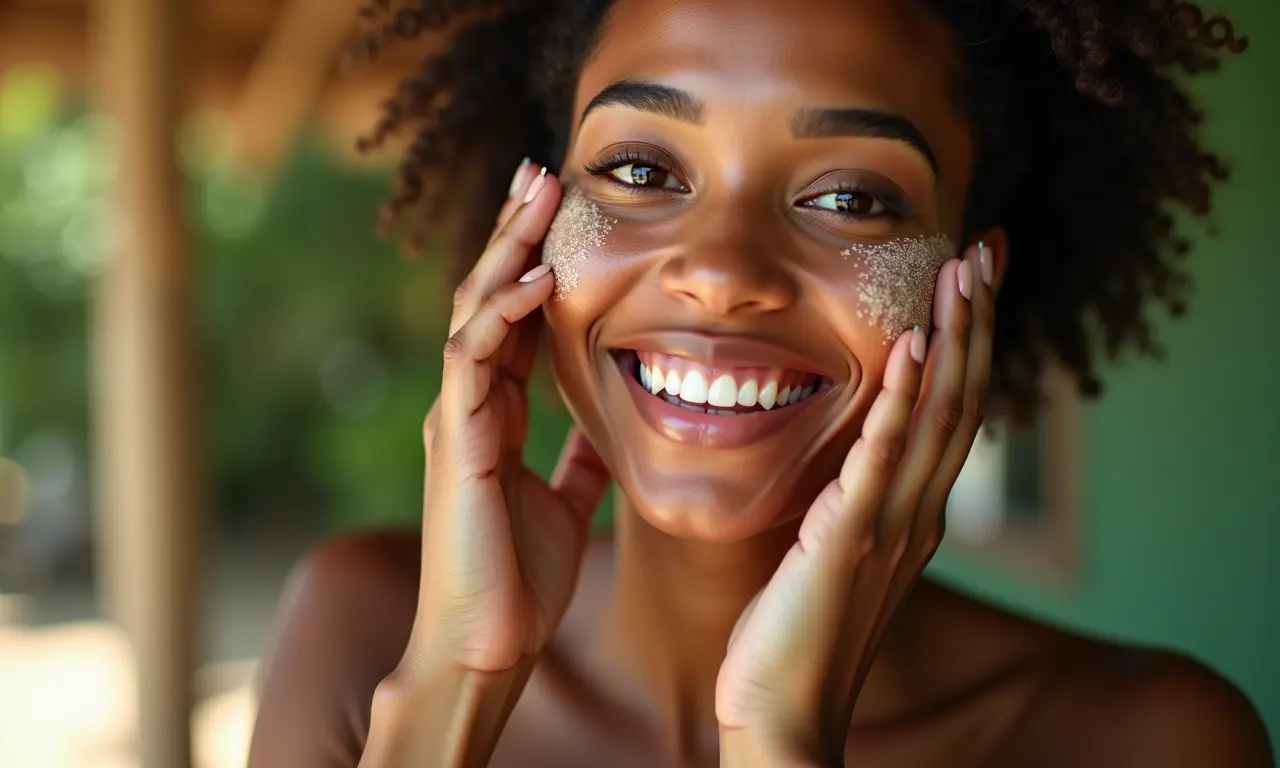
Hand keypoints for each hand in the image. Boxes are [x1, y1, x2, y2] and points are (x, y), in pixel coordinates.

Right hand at [401, 164, 610, 676]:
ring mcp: (456, 419)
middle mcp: (469, 405)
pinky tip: (536, 280)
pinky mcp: (454, 442)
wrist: (487, 646)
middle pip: (488, 298)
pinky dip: (502, 316)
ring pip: (473, 312)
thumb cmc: (519, 580)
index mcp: (494, 415)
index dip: (533, 265)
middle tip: (542, 174)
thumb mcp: (564, 502)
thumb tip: (605, 427)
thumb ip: (576, 458)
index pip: (512, 321)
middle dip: (515, 235)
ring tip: (536, 196)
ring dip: (506, 252)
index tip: (561, 214)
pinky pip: (472, 361)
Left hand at [715, 242, 994, 765]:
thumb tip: (848, 462)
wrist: (783, 713)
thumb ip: (851, 505)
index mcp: (912, 513)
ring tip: (961, 273)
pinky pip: (883, 457)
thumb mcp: (833, 556)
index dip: (967, 344)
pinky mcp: (850, 538)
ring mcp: (891, 525)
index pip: (952, 412)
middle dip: (974, 324)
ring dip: (952, 341)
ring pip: (939, 418)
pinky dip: (903, 400)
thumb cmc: (796, 637)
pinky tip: (911, 346)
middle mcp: (917, 513)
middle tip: (984, 253)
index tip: (973, 283)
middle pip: (963, 400)